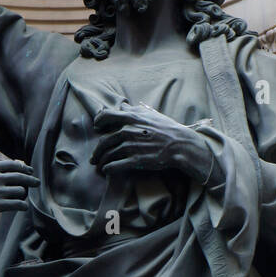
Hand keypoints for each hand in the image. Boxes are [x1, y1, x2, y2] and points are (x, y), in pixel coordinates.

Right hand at [0, 156, 35, 214]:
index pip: (13, 165)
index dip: (23, 167)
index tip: (29, 170)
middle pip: (20, 177)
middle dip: (30, 179)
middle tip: (36, 182)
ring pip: (20, 190)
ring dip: (23, 193)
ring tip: (23, 196)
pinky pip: (17, 204)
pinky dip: (22, 205)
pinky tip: (23, 207)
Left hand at [92, 104, 215, 182]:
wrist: (180, 145)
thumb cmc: (167, 129)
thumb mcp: (151, 115)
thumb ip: (135, 111)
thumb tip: (123, 106)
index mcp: (131, 118)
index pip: (105, 116)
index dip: (98, 122)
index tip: (97, 128)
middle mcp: (128, 131)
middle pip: (104, 141)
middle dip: (97, 151)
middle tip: (94, 157)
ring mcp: (131, 146)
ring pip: (108, 155)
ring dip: (102, 161)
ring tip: (101, 165)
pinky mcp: (135, 160)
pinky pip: (115, 166)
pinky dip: (108, 169)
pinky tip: (107, 170)